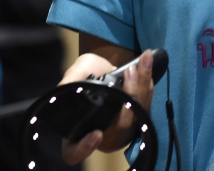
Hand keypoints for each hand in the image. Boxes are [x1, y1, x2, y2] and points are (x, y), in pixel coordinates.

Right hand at [60, 50, 155, 164]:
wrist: (102, 69)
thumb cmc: (84, 75)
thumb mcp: (76, 73)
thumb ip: (71, 80)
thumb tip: (66, 86)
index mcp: (76, 131)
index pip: (75, 152)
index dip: (85, 147)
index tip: (97, 134)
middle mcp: (100, 136)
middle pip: (119, 127)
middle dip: (130, 96)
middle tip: (130, 71)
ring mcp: (121, 130)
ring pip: (137, 115)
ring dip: (142, 86)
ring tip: (144, 61)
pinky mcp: (137, 118)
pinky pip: (146, 105)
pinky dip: (147, 85)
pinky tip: (146, 67)